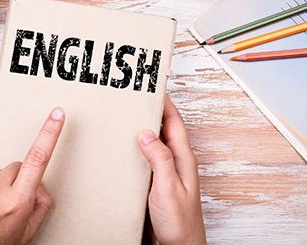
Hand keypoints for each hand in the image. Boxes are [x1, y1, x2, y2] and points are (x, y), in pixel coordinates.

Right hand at [138, 95, 205, 244]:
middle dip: (153, 111)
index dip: (165, 104)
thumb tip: (147, 134)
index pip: (175, 123)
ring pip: (156, 142)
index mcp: (183, 159)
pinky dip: (139, 147)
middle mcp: (176, 162)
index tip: (154, 88)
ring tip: (129, 118)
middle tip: (137, 99)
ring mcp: (167, 172)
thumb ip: (160, 159)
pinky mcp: (157, 182)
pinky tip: (128, 148)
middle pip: (165, 129)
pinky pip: (148, 157)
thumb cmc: (180, 223)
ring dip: (145, 129)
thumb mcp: (168, 188)